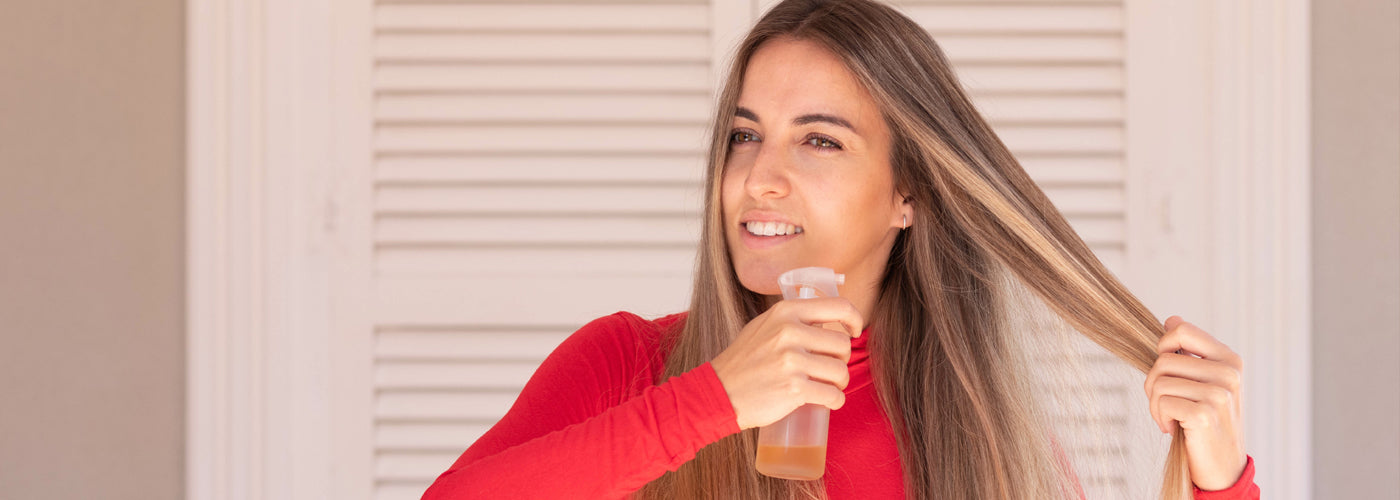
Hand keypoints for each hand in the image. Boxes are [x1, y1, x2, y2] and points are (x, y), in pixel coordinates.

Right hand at [710, 297, 863, 429]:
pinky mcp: (794, 388)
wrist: (718, 392)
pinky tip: (826, 401)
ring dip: (839, 383)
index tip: (854, 332)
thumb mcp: (764, 326)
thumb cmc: (743, 362)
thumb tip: (824, 319)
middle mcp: (790, 332)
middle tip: (828, 369)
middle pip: (843, 344)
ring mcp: (792, 360)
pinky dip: (834, 401)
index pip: (838, 306)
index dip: (854, 320)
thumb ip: (792, 319)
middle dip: (841, 360)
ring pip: (841, 371)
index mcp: (785, 312)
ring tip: (825, 386)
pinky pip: (833, 395)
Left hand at [1144, 316, 1248, 490]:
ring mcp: (1219, 393)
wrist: (1223, 467)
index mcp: (1229, 359)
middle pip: (1163, 358)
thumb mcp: (1204, 383)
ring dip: (1155, 404)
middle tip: (1166, 404)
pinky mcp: (1204, 413)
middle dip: (1154, 383)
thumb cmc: (1208, 422)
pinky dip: (1159, 417)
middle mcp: (1228, 373)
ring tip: (1170, 417)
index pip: (1182, 330)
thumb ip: (1190, 352)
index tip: (1168, 371)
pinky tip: (1173, 428)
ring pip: (1158, 380)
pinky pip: (1161, 401)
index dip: (1163, 347)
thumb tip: (1172, 320)